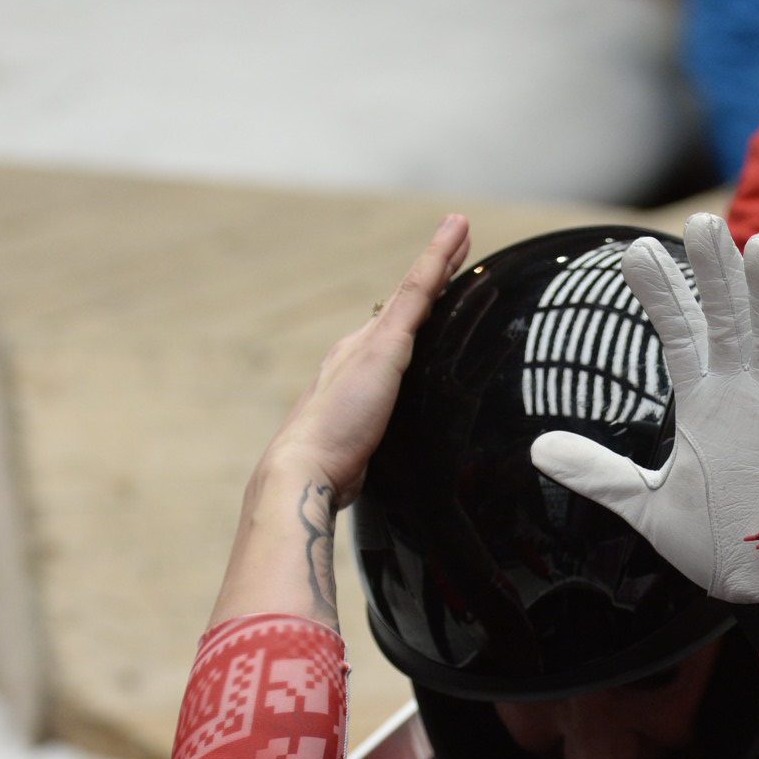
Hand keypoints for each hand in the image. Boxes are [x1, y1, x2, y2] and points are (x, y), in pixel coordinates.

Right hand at [210, 214, 470, 630]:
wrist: (297, 482)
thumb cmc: (316, 497)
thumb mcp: (348, 484)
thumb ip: (354, 487)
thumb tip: (341, 524)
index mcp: (341, 391)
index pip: (376, 355)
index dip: (396, 335)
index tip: (410, 324)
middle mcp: (349, 359)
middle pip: (395, 315)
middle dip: (421, 289)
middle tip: (447, 259)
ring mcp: (366, 348)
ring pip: (411, 295)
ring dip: (436, 262)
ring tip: (461, 235)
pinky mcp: (385, 344)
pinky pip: (420, 290)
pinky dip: (438, 258)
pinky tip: (459, 234)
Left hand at [529, 213, 758, 603]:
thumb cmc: (715, 541)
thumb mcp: (644, 503)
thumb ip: (597, 471)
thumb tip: (537, 448)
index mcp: (705, 400)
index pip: (681, 331)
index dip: (661, 291)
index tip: (631, 252)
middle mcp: (742, 393)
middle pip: (728, 318)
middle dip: (714, 272)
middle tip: (699, 220)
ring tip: (755, 244)